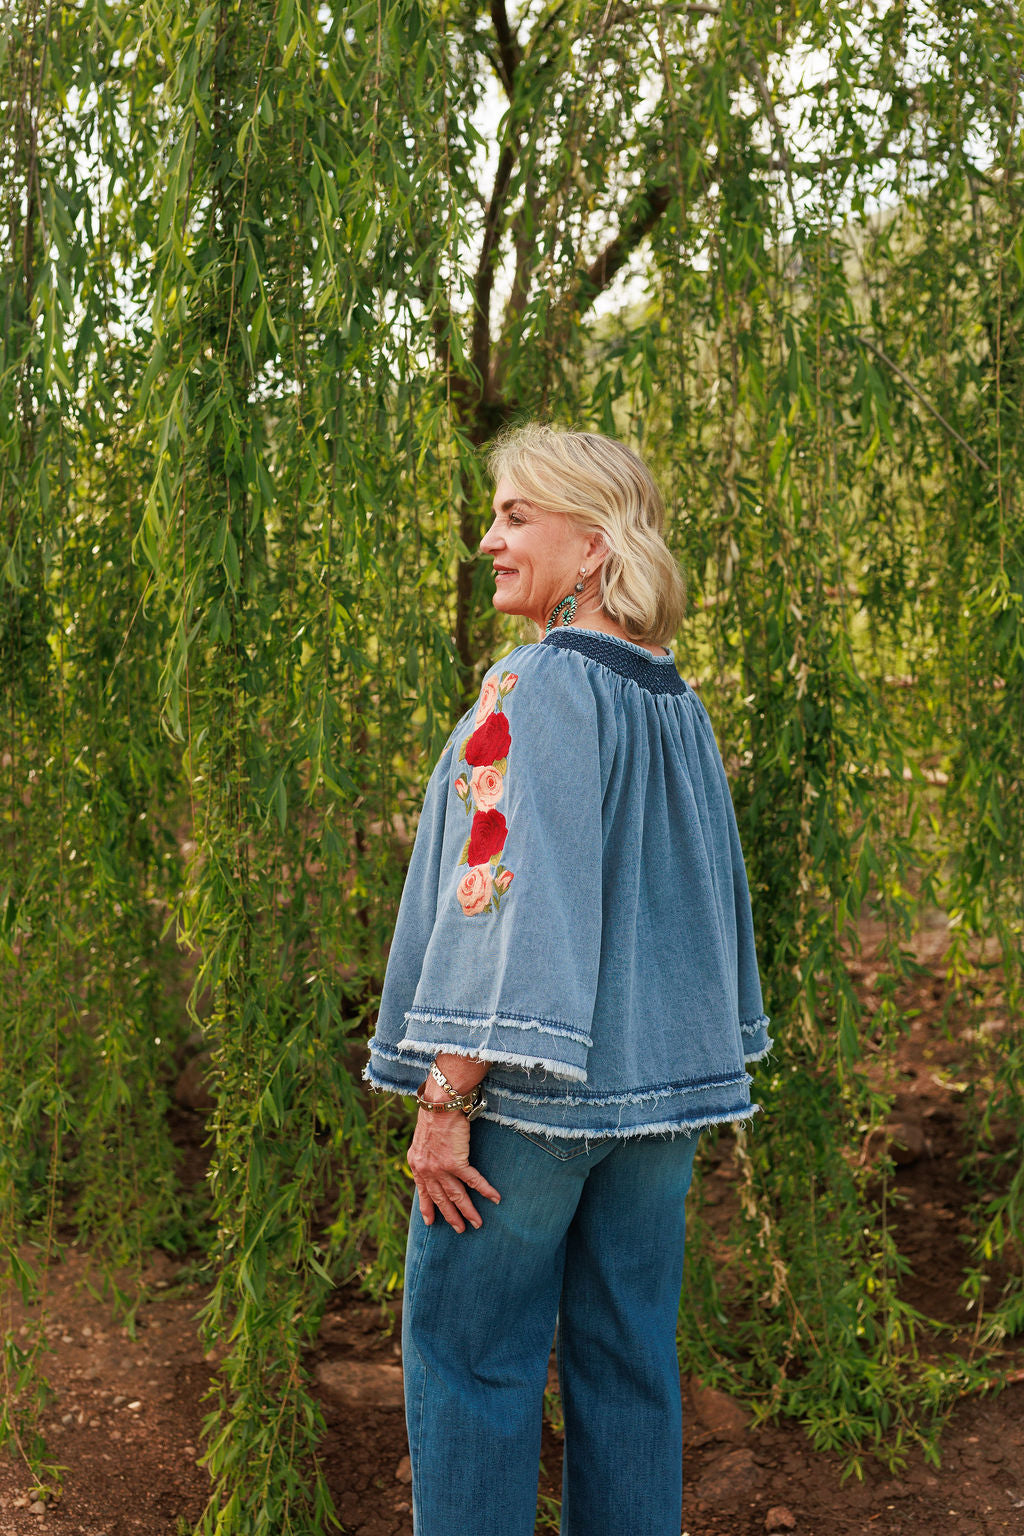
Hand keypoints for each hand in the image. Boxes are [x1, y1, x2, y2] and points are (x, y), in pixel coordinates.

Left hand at [407, 1103, 500, 1232]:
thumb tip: (432, 1158)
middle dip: (450, 1216)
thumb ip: (426, 1152)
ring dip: (468, 1211)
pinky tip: (495, 1198)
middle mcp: (427, 1170)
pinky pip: (473, 1181)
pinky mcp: (456, 1162)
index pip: (423, 1191)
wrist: (440, 1105)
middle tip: (459, 1229)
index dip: (427, 1207)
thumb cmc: (434, 1114)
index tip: (430, 1221)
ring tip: (477, 1223)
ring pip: (457, 1196)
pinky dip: (485, 1191)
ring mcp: (441, 1168)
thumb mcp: (422, 1138)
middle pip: (441, 1198)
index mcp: (417, 1164)